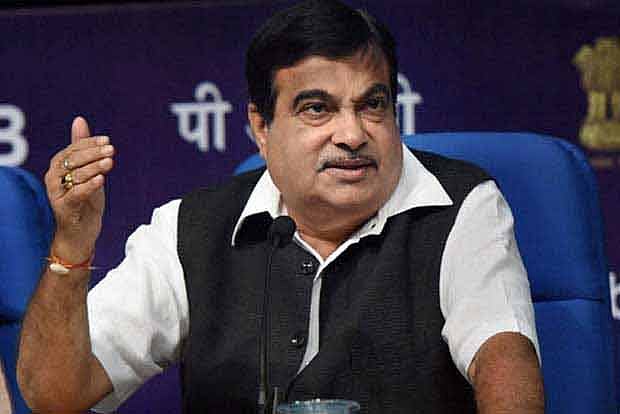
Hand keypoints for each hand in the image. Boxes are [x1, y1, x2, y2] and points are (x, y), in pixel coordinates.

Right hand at [44, 116, 114, 262]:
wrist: (80, 232)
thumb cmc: (84, 200)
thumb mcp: (88, 172)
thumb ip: (83, 148)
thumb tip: (79, 120)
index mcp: (58, 166)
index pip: (72, 150)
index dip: (89, 143)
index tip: (107, 140)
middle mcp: (54, 178)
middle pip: (72, 161)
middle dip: (93, 153)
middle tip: (111, 149)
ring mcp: (57, 194)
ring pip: (74, 176)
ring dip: (93, 168)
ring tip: (109, 162)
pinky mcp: (64, 208)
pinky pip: (76, 194)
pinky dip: (89, 186)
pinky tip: (101, 180)